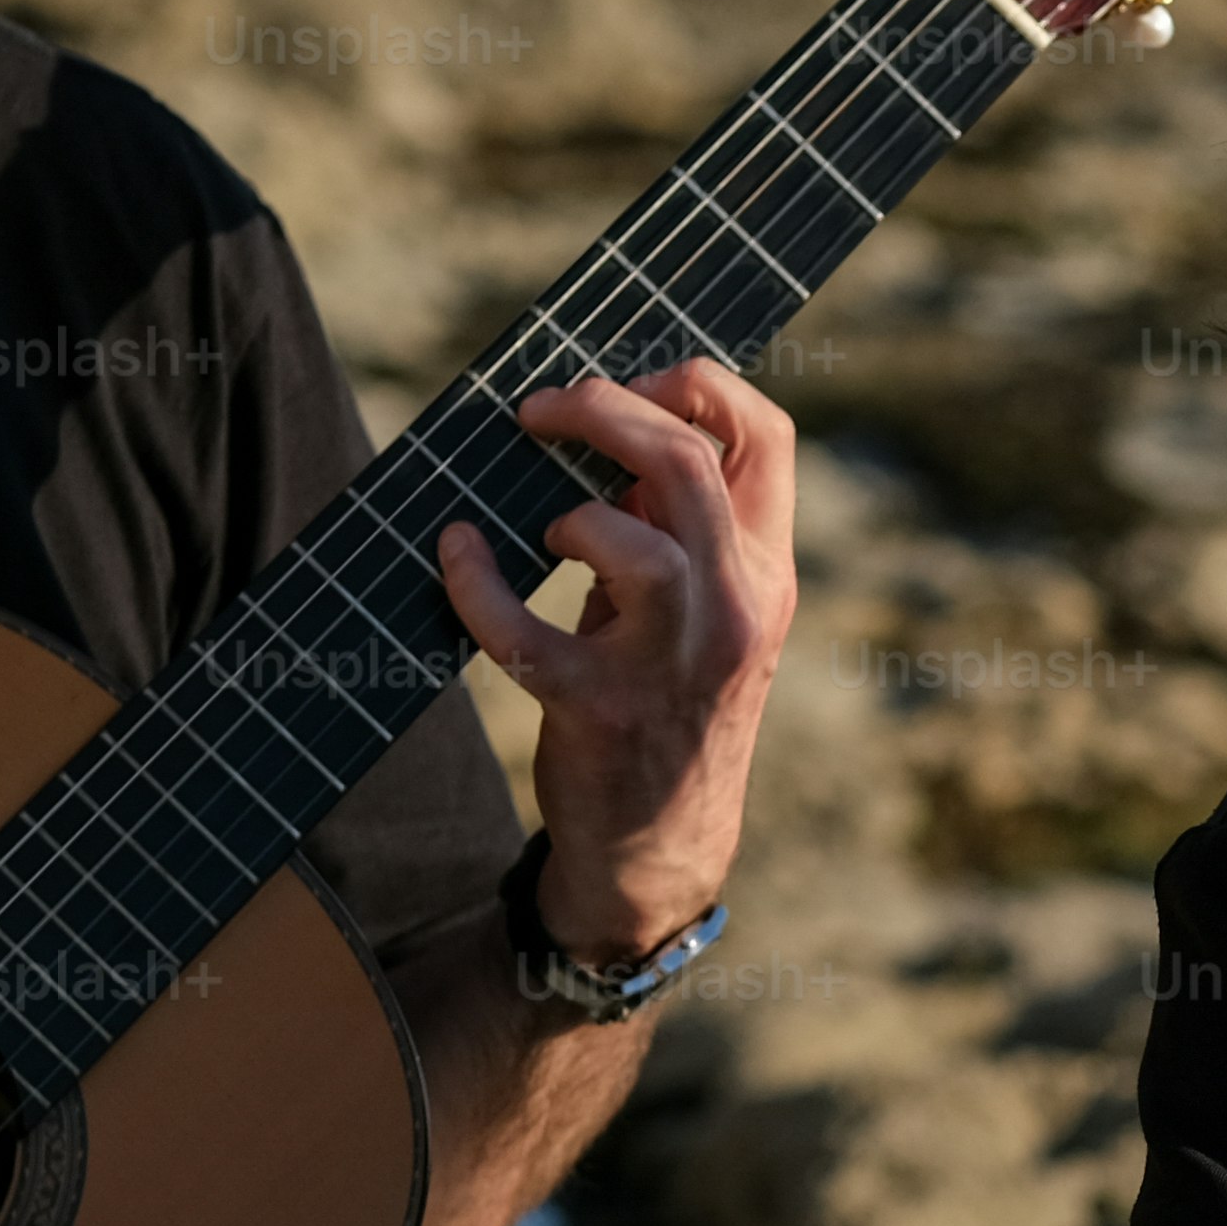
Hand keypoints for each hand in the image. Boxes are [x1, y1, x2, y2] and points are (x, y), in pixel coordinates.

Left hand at [440, 360, 798, 957]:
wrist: (660, 847)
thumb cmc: (671, 704)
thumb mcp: (704, 610)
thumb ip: (678, 527)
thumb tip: (608, 427)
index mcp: (767, 569)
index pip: (769, 435)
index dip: (697, 382)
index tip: (632, 378)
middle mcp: (735, 608)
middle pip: (685, 463)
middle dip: (603, 409)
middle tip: (540, 409)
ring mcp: (671, 662)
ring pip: (632, 545)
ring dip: (568, 515)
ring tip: (543, 529)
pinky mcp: (598, 708)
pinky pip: (522, 631)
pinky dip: (475, 584)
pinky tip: (456, 553)